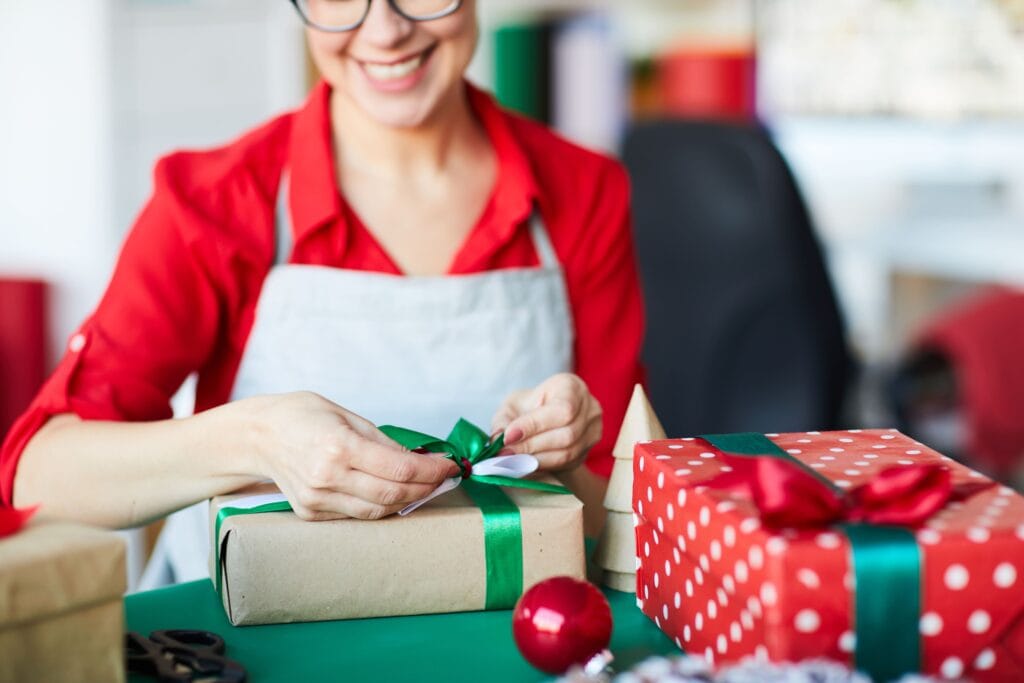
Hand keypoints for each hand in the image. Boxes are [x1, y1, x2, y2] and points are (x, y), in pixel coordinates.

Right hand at [240, 392, 458, 520]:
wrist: (258, 435)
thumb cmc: (303, 416)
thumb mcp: (347, 415)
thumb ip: (383, 441)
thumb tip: (417, 460)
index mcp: (338, 446)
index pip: (399, 469)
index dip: (431, 470)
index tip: (449, 466)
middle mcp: (327, 476)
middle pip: (392, 494)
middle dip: (425, 488)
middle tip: (443, 478)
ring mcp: (317, 498)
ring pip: (377, 511)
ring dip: (407, 501)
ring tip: (424, 487)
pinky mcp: (311, 512)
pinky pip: (356, 515)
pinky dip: (379, 506)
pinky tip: (392, 494)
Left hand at [490, 373, 601, 470]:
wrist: (544, 419)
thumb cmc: (528, 407)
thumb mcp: (512, 406)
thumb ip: (503, 421)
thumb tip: (498, 439)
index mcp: (572, 387)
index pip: (561, 409)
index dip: (535, 425)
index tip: (509, 436)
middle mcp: (590, 408)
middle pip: (567, 434)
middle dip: (532, 446)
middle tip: (505, 453)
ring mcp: (593, 431)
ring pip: (568, 452)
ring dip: (536, 459)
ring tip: (512, 460)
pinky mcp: (589, 450)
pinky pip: (568, 463)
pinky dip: (544, 465)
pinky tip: (526, 464)